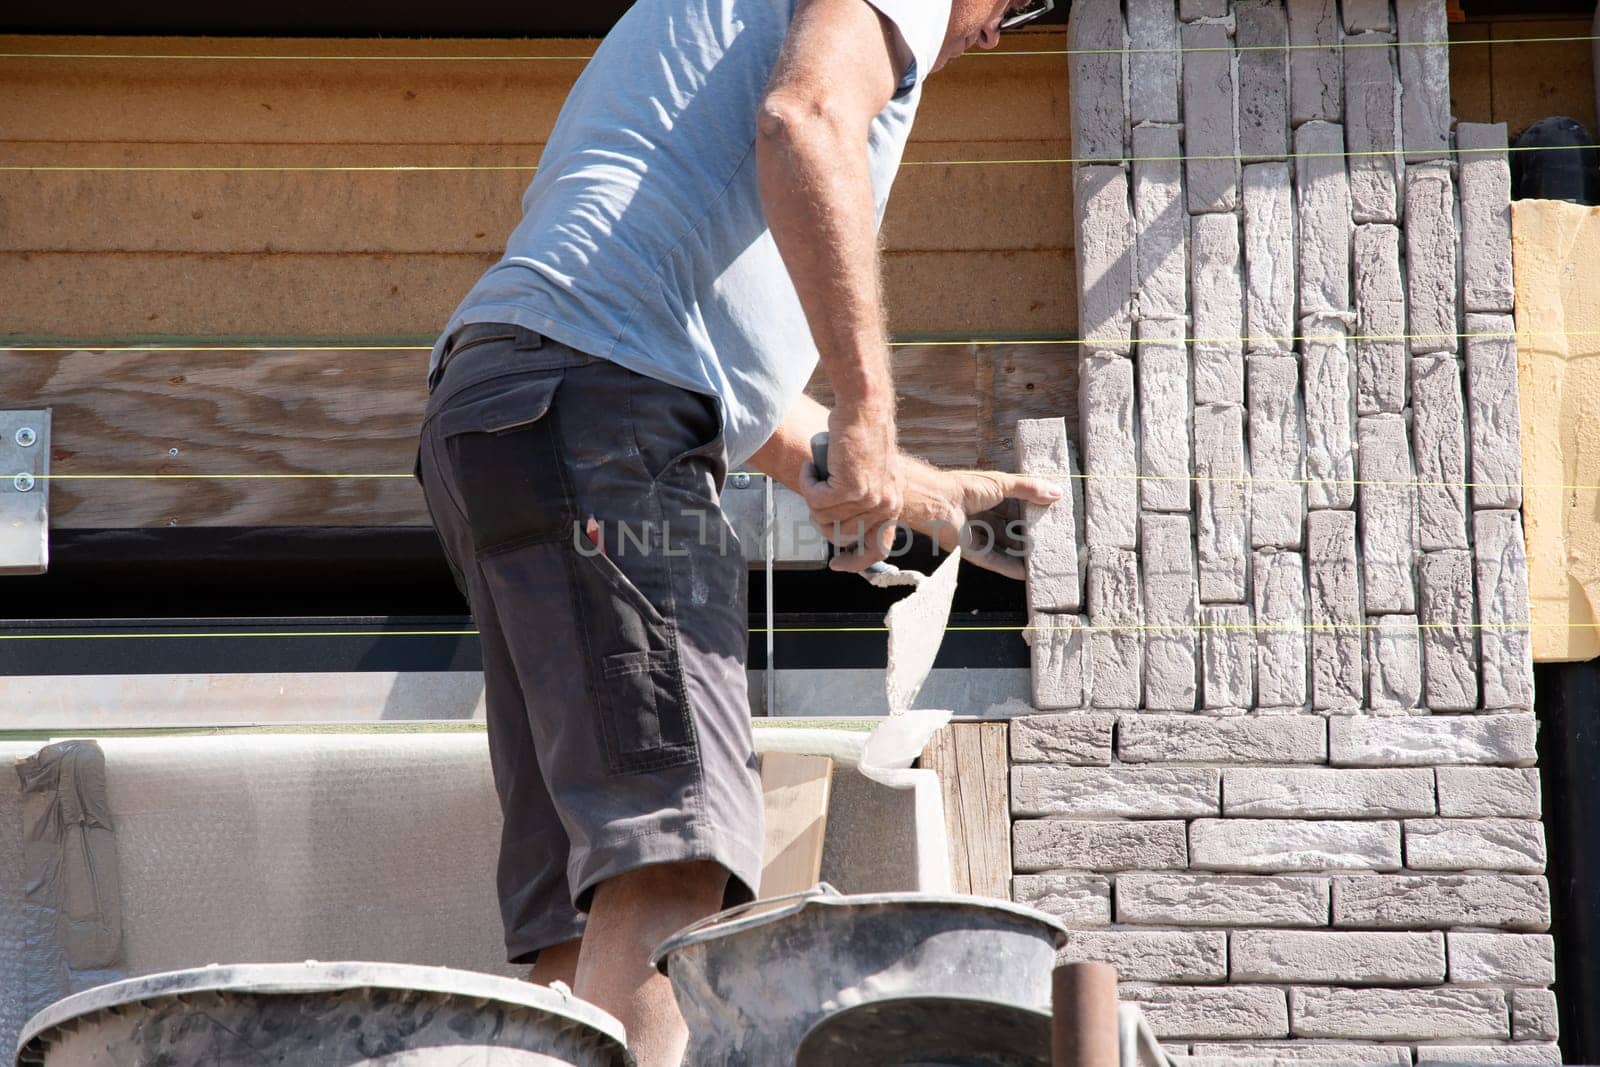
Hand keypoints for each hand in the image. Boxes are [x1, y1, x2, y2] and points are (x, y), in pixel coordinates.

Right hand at [798, 406, 901, 571]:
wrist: (863, 409)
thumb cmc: (861, 434)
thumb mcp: (868, 473)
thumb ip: (860, 499)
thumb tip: (836, 522)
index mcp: (892, 504)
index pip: (878, 548)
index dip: (856, 561)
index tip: (837, 564)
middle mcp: (886, 505)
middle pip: (841, 535)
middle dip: (821, 520)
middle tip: (815, 498)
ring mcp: (869, 499)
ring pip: (824, 517)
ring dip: (812, 495)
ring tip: (816, 472)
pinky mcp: (850, 489)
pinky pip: (815, 499)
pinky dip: (807, 482)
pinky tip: (812, 466)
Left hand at [896, 457, 1062, 578]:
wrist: (939, 503)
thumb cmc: (966, 488)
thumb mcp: (1003, 483)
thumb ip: (1029, 489)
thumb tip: (1056, 493)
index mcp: (986, 496)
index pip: (1013, 506)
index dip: (1029, 512)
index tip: (1048, 518)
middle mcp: (981, 515)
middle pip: (1008, 528)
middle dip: (1026, 535)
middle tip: (1048, 542)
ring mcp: (975, 534)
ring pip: (1001, 547)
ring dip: (1019, 554)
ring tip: (1040, 561)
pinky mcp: (969, 551)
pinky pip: (992, 561)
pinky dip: (1008, 567)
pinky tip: (1024, 573)